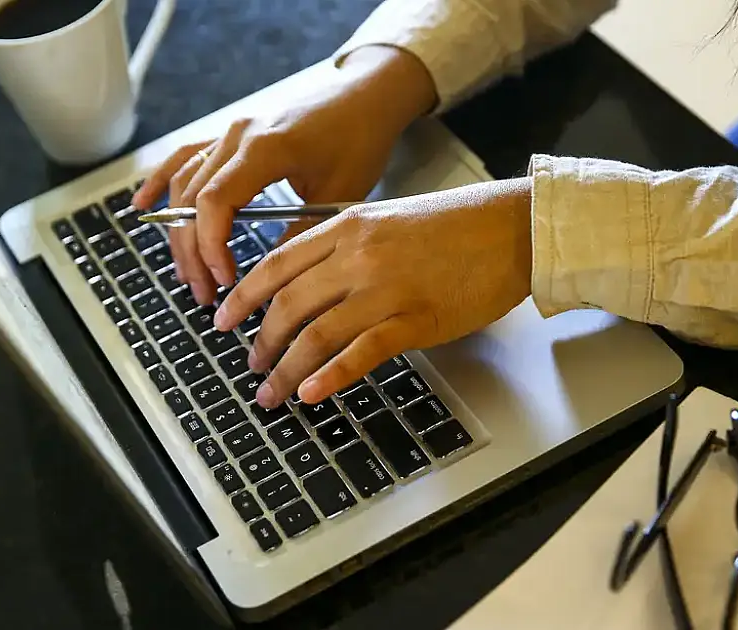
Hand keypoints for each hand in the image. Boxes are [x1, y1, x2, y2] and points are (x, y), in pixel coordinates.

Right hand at [131, 46, 437, 304]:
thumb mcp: (339, 194)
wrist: (366, 96)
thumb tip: (272, 279)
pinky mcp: (230, 134)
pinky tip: (142, 207)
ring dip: (180, 232)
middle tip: (205, 293)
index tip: (224, 280)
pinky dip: (161, 182)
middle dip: (193, 252)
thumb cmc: (360, 138)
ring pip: (184, 184)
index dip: (210, 246)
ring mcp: (230, 132)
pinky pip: (185, 157)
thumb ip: (300, 234)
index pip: (215, 202)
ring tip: (188, 273)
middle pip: (192, 199)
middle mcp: (238, 136)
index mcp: (265, 148)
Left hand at [212, 177, 534, 407]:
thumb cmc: (457, 225)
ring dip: (286, 369)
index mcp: (348, 226)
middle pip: (289, 303)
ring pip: (317, 333)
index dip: (243, 296)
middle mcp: (359, 255)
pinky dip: (331, 376)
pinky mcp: (417, 319)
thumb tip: (309, 282)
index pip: (277, 264)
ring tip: (271, 392)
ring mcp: (387, 288)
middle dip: (261, 340)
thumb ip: (347, 245)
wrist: (513, 228)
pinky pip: (362, 352)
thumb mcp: (388, 219)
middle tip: (250, 365)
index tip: (224, 318)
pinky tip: (311, 393)